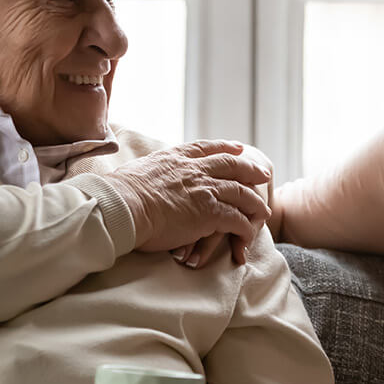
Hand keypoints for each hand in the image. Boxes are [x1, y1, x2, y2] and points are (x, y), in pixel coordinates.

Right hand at [100, 141, 271, 262]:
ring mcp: (205, 190)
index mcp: (176, 158)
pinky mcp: (210, 213)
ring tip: (263, 212)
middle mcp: (194, 170)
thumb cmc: (120, 194)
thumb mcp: (137, 170)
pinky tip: (247, 235)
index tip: (238, 148)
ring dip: (254, 203)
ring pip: (241, 193)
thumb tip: (141, 177)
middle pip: (232, 166)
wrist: (123, 206)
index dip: (226, 148)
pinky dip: (245, 228)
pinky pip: (237, 219)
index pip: (207, 148)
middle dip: (250, 170)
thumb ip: (150, 172)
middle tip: (263, 175)